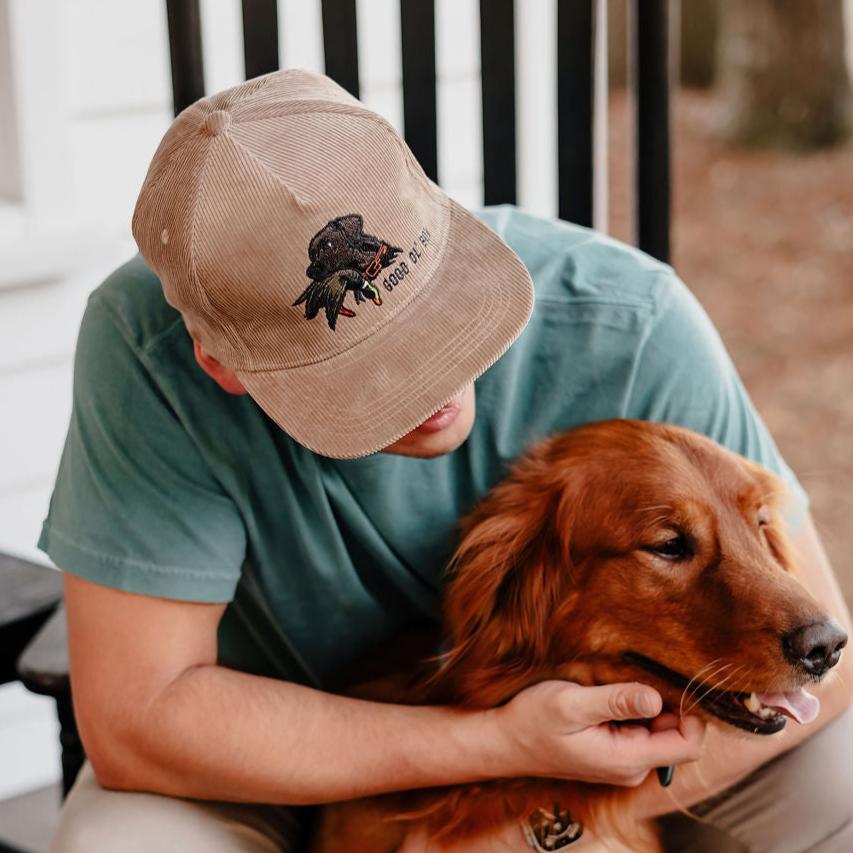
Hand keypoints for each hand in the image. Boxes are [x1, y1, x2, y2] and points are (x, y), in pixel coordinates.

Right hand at [490, 680, 705, 785]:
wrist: (504, 741)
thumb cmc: (532, 720)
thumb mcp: (570, 704)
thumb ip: (615, 701)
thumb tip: (655, 696)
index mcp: (627, 759)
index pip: (688, 744)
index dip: (691, 712)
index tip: (674, 678)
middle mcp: (631, 766)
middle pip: (676, 734)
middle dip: (665, 702)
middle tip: (634, 673)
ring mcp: (623, 761)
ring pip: (657, 729)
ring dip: (645, 704)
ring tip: (613, 683)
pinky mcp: (613, 753)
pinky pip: (639, 729)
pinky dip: (632, 709)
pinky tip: (606, 694)